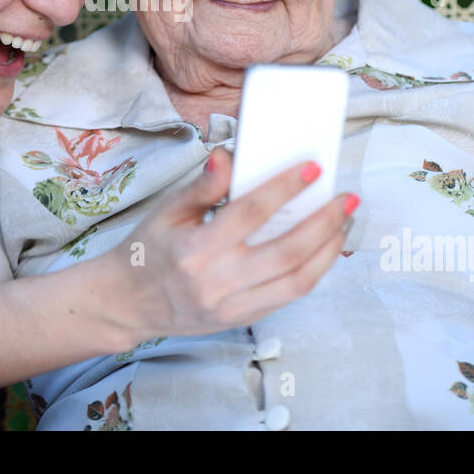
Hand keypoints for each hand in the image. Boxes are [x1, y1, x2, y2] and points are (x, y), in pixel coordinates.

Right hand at [106, 146, 356, 341]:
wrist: (127, 303)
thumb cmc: (148, 250)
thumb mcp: (166, 211)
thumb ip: (202, 185)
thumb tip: (229, 155)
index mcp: (195, 249)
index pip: (249, 214)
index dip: (284, 189)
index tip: (312, 168)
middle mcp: (217, 281)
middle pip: (285, 251)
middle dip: (323, 223)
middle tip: (346, 198)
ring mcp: (232, 305)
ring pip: (296, 279)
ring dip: (328, 249)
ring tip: (343, 222)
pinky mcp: (240, 318)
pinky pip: (289, 296)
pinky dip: (314, 270)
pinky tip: (325, 248)